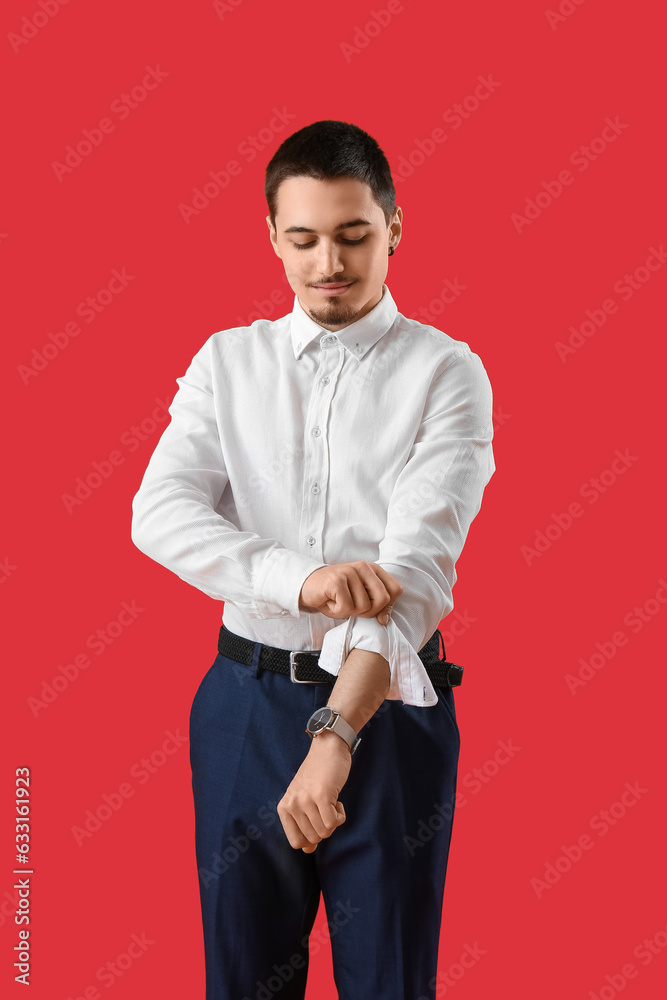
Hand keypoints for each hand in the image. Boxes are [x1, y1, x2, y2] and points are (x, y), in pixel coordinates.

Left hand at [277, 730, 351, 851]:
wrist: (328, 748)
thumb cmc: (317, 775)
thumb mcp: (304, 800)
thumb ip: (304, 824)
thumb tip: (308, 850)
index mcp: (284, 807)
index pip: (296, 842)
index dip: (311, 839)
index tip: (318, 823)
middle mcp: (292, 804)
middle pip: (313, 839)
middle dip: (325, 829)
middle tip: (326, 809)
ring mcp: (306, 800)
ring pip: (325, 832)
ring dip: (334, 821)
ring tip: (331, 803)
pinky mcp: (322, 795)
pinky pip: (334, 823)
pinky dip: (341, 816)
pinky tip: (338, 802)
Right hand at [298, 561, 401, 624]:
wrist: (308, 586)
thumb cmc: (335, 595)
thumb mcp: (360, 599)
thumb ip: (377, 606)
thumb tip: (384, 620)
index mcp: (373, 569)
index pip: (396, 590)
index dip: (387, 606)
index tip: (372, 611)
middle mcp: (364, 567)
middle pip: (383, 599)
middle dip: (369, 612)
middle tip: (353, 608)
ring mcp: (350, 572)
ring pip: (364, 606)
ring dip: (350, 612)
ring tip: (339, 602)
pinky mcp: (337, 580)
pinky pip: (347, 607)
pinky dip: (338, 611)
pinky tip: (330, 602)